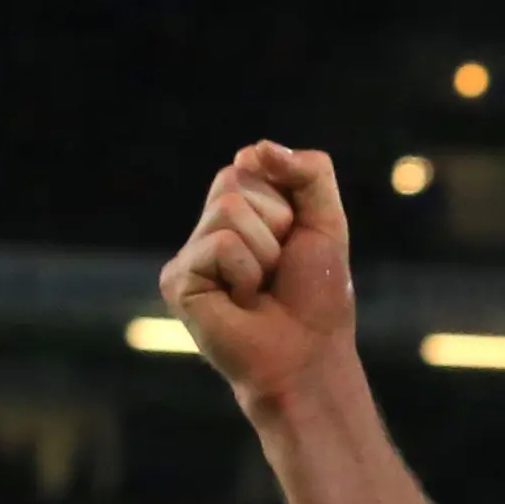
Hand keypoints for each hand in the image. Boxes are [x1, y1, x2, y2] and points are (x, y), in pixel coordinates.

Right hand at [163, 141, 357, 411]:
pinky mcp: (177, 280)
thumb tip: (255, 148)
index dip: (287, 203)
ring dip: (264, 252)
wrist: (308, 355)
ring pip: (229, 211)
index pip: (251, 166)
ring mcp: (189, 255)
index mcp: (239, 212)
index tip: (295, 241)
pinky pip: (220, 246)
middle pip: (234, 181)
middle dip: (276, 222)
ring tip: (261, 288)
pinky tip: (241, 303)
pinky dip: (246, 273)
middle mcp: (208, 229)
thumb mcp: (326, 221)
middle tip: (278, 268)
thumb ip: (309, 172)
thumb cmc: (316, 296)